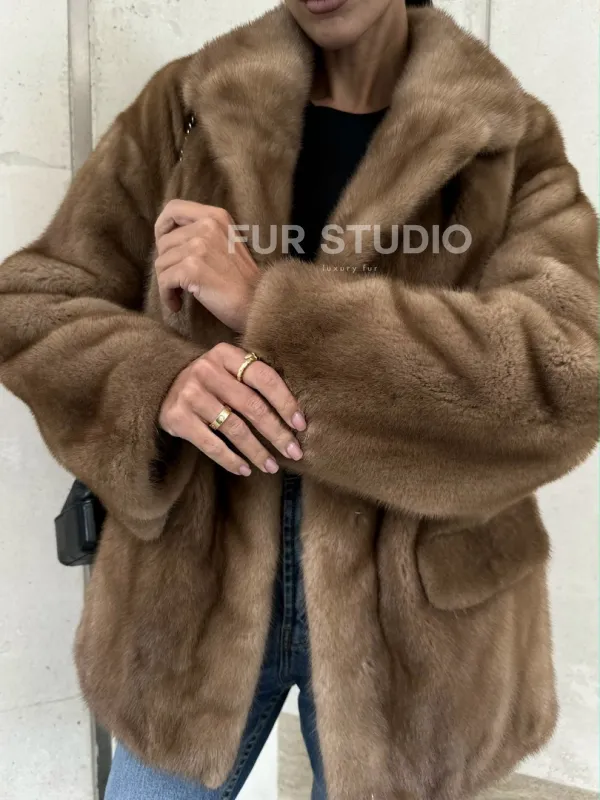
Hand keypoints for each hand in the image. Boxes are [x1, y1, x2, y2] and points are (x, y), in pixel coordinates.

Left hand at [154, 200, 259, 331]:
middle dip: (166, 265)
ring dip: (167, 283)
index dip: (161, 227)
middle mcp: (207, 226)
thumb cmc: (241, 279)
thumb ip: (202, 232)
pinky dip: (167, 296)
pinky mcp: (192, 269)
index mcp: (215, 216)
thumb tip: (167, 237)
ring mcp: (199, 247)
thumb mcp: (227, 242)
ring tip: (181, 293)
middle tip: (178, 281)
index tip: (163, 247)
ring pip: (161, 263)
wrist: (258, 302)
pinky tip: (177, 304)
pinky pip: (164, 281)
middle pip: (163, 242)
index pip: (173, 209)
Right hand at [159, 343, 306, 475]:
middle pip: (252, 406)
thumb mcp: (228, 369)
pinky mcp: (178, 418)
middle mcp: (207, 371)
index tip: (301, 425)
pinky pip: (211, 444)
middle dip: (277, 433)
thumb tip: (295, 415)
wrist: (162, 386)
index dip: (285, 402)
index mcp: (226, 355)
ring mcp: (191, 394)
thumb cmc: (209, 381)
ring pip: (234, 428)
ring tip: (271, 466)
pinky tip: (245, 469)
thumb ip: (254, 380)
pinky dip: (231, 460)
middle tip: (294, 452)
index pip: (264, 378)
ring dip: (257, 451)